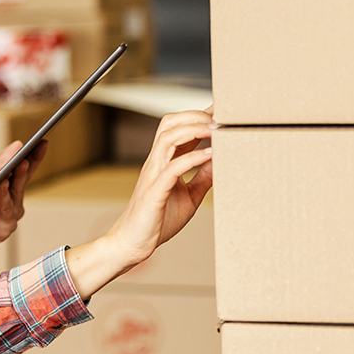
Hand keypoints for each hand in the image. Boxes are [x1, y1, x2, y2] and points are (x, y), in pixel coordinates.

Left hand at [0, 140, 46, 272]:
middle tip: (22, 162)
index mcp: (10, 190)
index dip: (35, 158)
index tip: (43, 142)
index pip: (26, 172)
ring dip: (1, 195)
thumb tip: (19, 145)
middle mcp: (13, 207)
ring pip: (7, 207)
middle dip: (21, 175)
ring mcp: (6, 223)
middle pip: (19, 189)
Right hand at [65, 108, 213, 298]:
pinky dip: (192, 158)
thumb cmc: (158, 220)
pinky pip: (172, 168)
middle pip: (170, 123)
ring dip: (194, 130)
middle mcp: (156, 162)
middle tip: (220, 118)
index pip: (178, 128)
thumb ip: (202, 177)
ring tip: (217, 130)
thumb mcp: (189, 196)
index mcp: (163, 162)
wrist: (132, 243)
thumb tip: (219, 161)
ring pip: (168, 138)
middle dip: (195, 115)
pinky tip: (209, 155)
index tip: (221, 110)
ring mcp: (153, 174)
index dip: (198, 115)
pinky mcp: (154, 191)